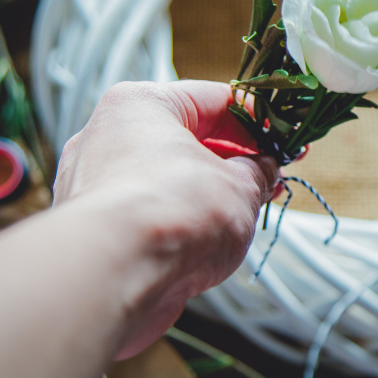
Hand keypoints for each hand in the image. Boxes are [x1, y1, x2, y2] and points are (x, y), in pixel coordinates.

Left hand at [53, 80, 278, 357]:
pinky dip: (179, 221)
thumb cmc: (171, 215)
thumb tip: (264, 171)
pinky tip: (209, 239)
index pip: (214, 99)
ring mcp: (95, 182)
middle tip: (272, 177)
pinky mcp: (92, 227)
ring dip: (208, 193)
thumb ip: (258, 172)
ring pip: (166, 178)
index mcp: (143, 104)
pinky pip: (147, 212)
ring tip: (249, 211)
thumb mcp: (240, 187)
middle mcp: (109, 135)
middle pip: (187, 139)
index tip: (285, 139)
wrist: (113, 278)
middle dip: (234, 160)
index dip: (259, 121)